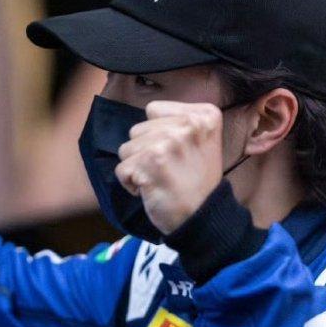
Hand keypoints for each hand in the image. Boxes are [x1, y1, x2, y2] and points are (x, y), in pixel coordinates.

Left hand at [116, 100, 224, 234]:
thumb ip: (179, 122)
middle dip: (145, 150)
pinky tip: (152, 189)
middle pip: (138, 128)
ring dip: (137, 166)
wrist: (203, 217)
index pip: (154, 109)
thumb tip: (147, 116)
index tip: (177, 151)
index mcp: (203, 115)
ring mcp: (167, 143)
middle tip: (168, 168)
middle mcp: (187, 125)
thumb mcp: (203, 141)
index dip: (159, 132)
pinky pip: (122, 168)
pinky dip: (131, 183)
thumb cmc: (199, 181)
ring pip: (126, 148)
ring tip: (160, 178)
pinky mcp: (149, 163)